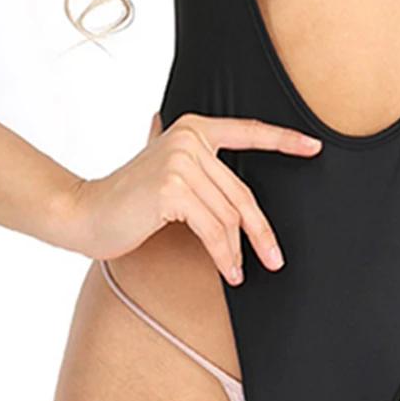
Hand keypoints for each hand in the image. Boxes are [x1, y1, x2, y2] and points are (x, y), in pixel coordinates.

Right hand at [67, 111, 322, 284]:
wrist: (85, 213)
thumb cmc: (127, 199)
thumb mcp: (166, 171)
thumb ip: (193, 163)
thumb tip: (224, 178)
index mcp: (193, 128)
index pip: (247, 131)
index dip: (283, 140)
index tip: (314, 147)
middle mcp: (189, 138)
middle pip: (241, 193)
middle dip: (261, 230)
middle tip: (276, 258)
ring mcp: (181, 162)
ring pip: (228, 216)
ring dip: (235, 251)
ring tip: (236, 272)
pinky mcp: (173, 189)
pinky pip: (212, 229)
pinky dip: (223, 255)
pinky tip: (228, 271)